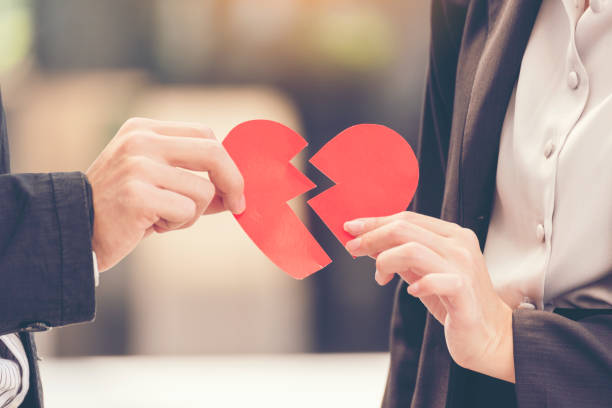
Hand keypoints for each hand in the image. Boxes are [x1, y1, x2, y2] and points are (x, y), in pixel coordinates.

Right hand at [86, 118, 244, 271]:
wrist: (75, 229)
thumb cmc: (122, 208)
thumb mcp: (155, 181)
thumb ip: (192, 177)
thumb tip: (237, 189)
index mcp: (145, 130)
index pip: (205, 133)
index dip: (228, 162)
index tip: (235, 188)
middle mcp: (141, 141)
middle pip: (213, 152)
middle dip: (234, 182)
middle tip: (238, 205)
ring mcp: (137, 166)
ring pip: (203, 190)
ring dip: (191, 213)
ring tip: (162, 217)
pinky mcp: (137, 194)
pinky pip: (187, 210)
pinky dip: (177, 223)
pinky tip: (152, 225)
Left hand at [344, 211, 514, 381]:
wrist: (491, 335)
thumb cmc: (454, 301)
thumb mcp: (422, 272)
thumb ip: (400, 256)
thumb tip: (368, 243)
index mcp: (450, 235)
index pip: (406, 218)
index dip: (375, 222)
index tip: (350, 228)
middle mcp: (459, 245)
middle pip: (405, 228)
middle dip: (372, 237)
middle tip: (352, 249)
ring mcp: (463, 267)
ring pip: (413, 249)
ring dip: (386, 261)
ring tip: (380, 278)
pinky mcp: (465, 291)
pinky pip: (436, 280)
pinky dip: (418, 284)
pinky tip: (411, 291)